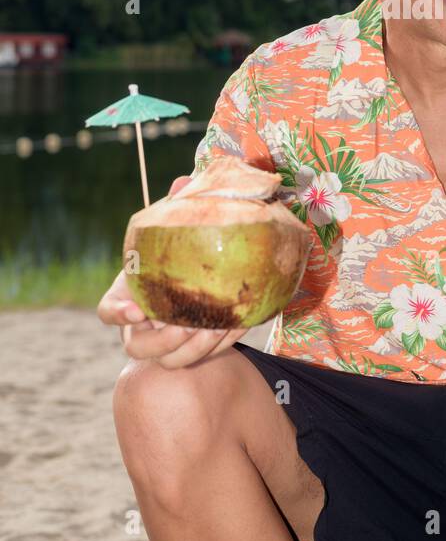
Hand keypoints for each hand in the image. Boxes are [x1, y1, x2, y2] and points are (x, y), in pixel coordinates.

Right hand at [96, 174, 246, 368]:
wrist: (207, 276)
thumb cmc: (181, 249)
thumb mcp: (175, 229)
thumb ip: (178, 207)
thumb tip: (184, 179)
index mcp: (130, 295)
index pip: (108, 310)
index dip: (117, 313)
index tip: (135, 308)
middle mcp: (143, 325)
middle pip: (138, 347)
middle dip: (162, 341)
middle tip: (186, 324)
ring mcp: (167, 342)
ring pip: (171, 361)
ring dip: (194, 348)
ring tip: (216, 326)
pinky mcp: (193, 349)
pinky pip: (201, 359)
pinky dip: (222, 345)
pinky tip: (241, 323)